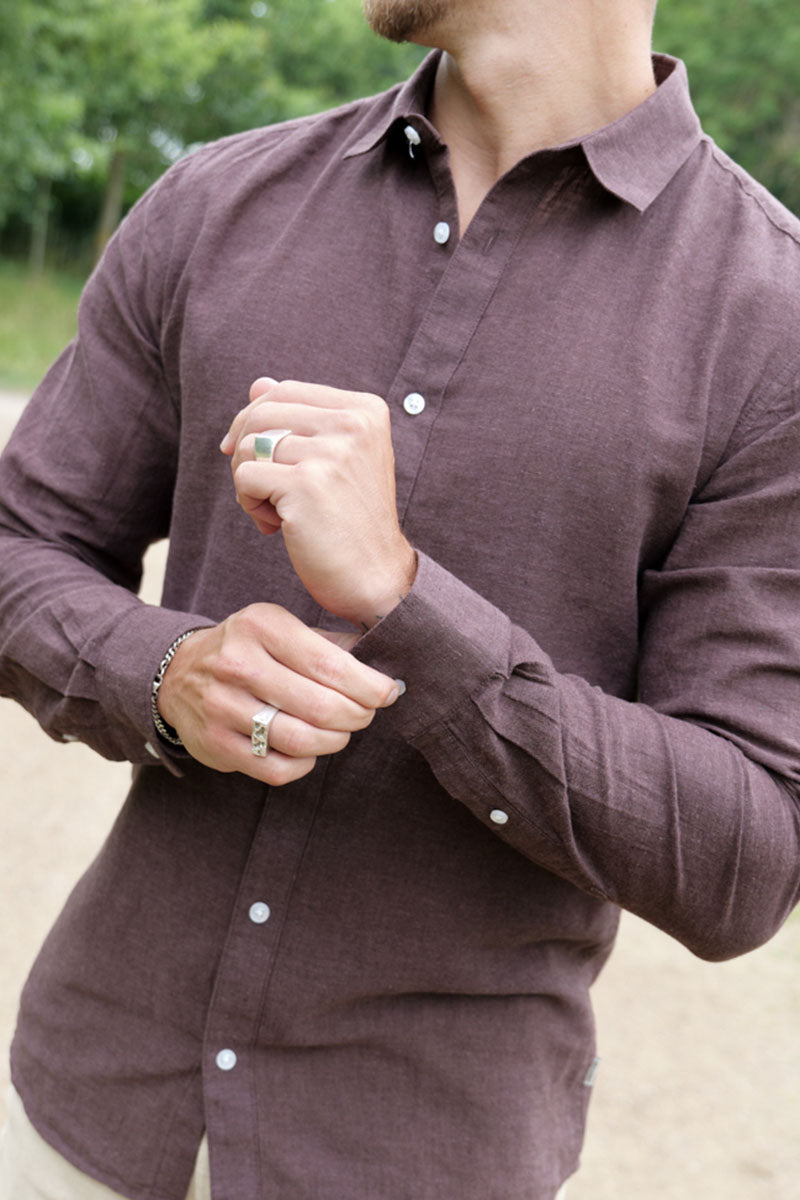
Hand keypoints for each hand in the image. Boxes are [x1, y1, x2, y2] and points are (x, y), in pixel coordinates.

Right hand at [156, 604, 399, 785]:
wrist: (178, 672)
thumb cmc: (248, 649)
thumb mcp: (282, 628)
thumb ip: (330, 643)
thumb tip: (385, 659)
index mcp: (261, 627)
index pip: (329, 664)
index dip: (369, 685)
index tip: (389, 692)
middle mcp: (237, 664)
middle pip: (320, 706)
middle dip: (357, 715)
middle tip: (366, 715)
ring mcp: (222, 706)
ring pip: (300, 740)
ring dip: (334, 741)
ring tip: (341, 732)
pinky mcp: (215, 744)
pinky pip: (276, 768)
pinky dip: (305, 764)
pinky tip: (309, 751)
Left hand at [220, 378, 416, 628]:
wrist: (375, 577)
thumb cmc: (350, 521)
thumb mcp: (335, 460)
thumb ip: (300, 418)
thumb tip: (257, 385)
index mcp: (365, 410)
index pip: (285, 390)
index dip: (255, 420)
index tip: (254, 457)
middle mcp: (353, 424)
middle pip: (261, 413)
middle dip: (246, 450)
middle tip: (260, 490)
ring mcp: (331, 452)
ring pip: (248, 446)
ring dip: (248, 484)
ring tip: (276, 511)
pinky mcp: (307, 484)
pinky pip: (245, 477)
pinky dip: (249, 504)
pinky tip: (276, 526)